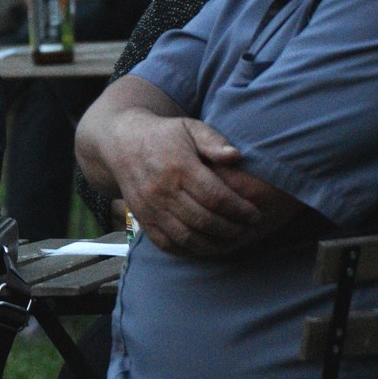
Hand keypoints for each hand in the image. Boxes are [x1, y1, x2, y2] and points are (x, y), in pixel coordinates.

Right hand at [109, 111, 262, 256]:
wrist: (121, 143)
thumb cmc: (165, 135)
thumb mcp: (189, 127)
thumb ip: (213, 140)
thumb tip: (236, 157)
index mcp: (179, 166)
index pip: (216, 196)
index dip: (240, 210)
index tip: (256, 215)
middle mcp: (162, 190)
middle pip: (204, 220)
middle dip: (231, 229)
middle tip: (247, 229)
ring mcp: (149, 207)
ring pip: (186, 237)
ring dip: (213, 245)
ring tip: (231, 241)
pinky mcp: (141, 218)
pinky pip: (166, 243)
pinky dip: (188, 250)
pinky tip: (206, 246)